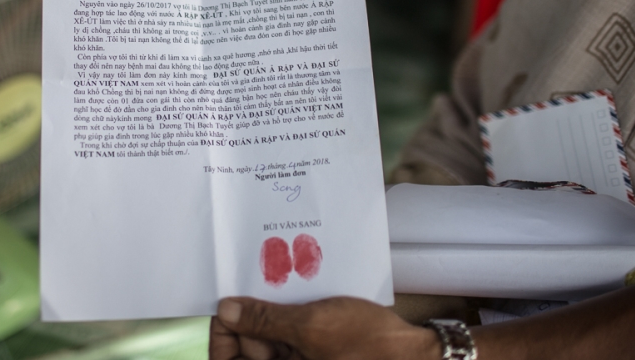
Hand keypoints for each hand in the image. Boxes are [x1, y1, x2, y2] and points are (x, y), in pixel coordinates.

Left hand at [210, 296, 440, 359]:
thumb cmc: (367, 345)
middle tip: (258, 286)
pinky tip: (297, 290)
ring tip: (279, 283)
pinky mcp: (314, 351)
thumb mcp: (311, 326)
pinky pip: (288, 334)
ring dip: (269, 310)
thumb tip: (226, 312)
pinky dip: (287, 313)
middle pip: (246, 347)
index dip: (222, 334)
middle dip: (247, 316)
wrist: (413, 351)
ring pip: (267, 337)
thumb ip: (266, 320)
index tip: (228, 306)